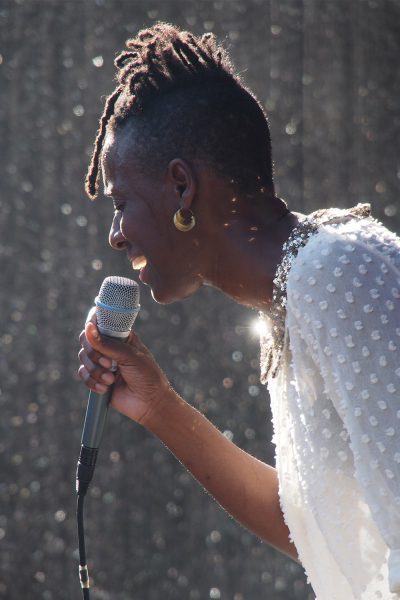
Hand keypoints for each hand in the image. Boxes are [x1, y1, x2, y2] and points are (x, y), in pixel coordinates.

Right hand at [78, 310, 171, 425]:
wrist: (150, 403)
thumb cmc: (147, 376)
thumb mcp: (130, 357)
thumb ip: (108, 344)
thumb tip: (89, 328)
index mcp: (121, 335)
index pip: (99, 321)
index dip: (92, 325)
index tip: (92, 333)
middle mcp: (110, 346)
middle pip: (86, 340)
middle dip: (95, 354)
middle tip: (110, 364)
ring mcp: (102, 362)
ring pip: (83, 358)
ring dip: (96, 371)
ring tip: (112, 380)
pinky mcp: (97, 377)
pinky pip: (83, 374)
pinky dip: (92, 382)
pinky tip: (106, 388)